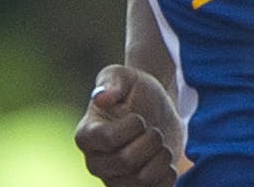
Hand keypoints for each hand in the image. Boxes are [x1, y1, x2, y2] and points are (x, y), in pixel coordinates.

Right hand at [74, 65, 177, 186]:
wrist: (157, 111)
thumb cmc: (135, 90)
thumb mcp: (124, 76)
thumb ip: (111, 82)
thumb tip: (100, 98)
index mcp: (86, 134)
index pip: (106, 139)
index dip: (132, 127)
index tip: (139, 117)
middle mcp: (95, 162)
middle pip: (125, 161)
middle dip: (150, 141)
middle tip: (154, 130)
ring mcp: (115, 180)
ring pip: (141, 181)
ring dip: (160, 159)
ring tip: (161, 145)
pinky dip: (167, 176)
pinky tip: (166, 161)